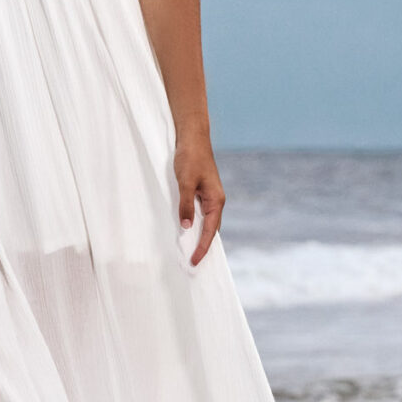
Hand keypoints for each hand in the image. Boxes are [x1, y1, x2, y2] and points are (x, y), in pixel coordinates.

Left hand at [174, 134, 224, 266]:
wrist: (192, 138)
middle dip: (203, 246)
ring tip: (190, 252)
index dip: (202, 247)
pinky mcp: (202, 193)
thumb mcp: (185, 182)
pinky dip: (195, 225)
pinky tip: (186, 230)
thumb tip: (186, 227)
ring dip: (199, 237)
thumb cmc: (190, 158)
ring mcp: (210, 197)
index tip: (194, 261)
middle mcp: (216, 201)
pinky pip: (200, 214)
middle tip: (192, 263)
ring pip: (206, 223)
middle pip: (211, 230)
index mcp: (216, 201)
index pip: (210, 231)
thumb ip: (185, 205)